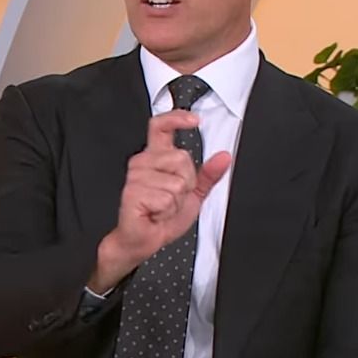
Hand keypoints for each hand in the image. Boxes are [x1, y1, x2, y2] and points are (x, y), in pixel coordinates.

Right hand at [90, 110, 230, 291]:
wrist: (144, 239)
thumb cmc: (162, 217)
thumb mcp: (193, 194)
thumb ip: (207, 175)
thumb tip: (224, 157)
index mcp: (156, 158)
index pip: (161, 127)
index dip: (177, 118)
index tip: (194, 120)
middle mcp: (143, 163)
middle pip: (181, 158)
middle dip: (187, 183)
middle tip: (172, 198)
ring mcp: (136, 177)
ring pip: (177, 182)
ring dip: (176, 201)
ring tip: (162, 208)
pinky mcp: (133, 193)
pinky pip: (166, 198)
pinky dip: (166, 211)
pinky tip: (154, 214)